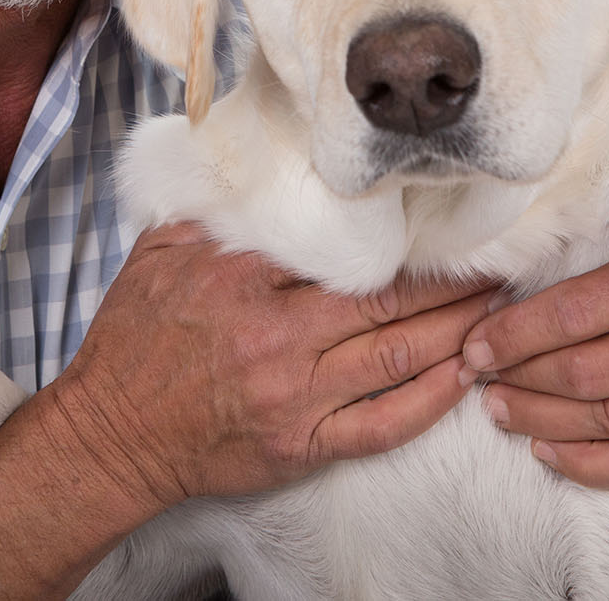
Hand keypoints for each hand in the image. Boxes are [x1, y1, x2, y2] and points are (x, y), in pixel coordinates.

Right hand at [48, 222, 495, 512]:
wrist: (111, 432)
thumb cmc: (135, 340)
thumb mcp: (162, 250)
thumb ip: (218, 212)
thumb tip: (264, 163)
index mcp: (243, 281)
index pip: (341, 250)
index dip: (401, 237)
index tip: (440, 218)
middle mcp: (277, 338)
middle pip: (387, 304)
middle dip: (451, 284)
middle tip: (496, 262)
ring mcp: (296, 397)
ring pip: (398, 359)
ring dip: (456, 332)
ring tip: (498, 307)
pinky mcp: (303, 445)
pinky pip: (383, 425)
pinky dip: (430, 401)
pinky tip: (463, 377)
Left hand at [459, 172, 608, 488]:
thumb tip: (542, 188)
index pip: (579, 312)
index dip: (516, 332)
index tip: (474, 342)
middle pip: (589, 376)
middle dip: (520, 379)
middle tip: (475, 376)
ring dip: (543, 422)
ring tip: (499, 409)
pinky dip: (594, 466)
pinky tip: (548, 451)